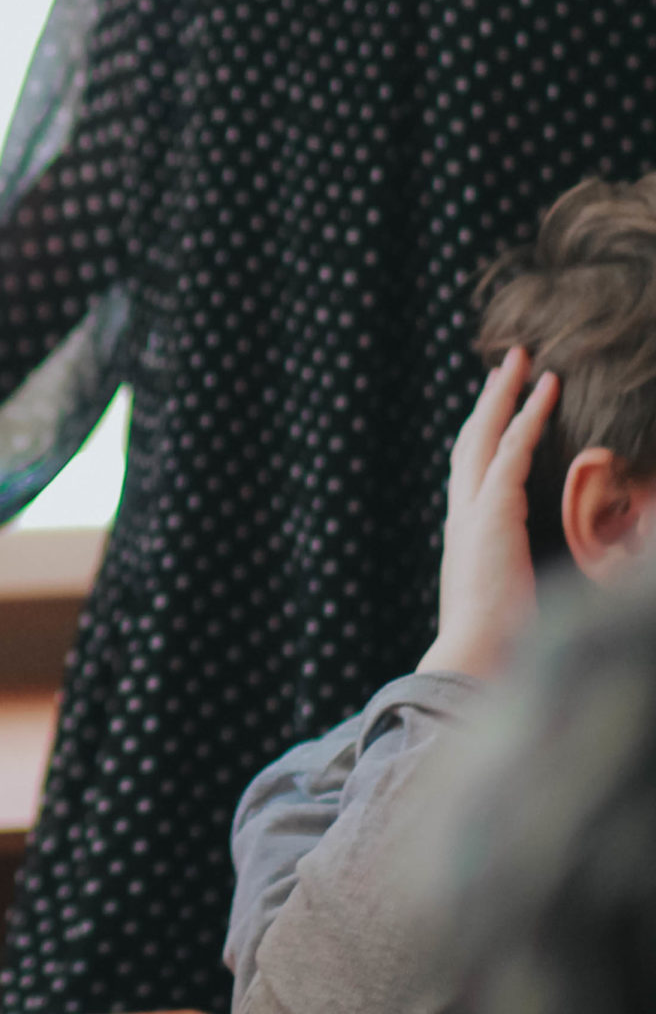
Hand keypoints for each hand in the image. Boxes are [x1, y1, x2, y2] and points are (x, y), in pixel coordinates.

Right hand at [421, 348, 559, 678]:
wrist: (477, 654)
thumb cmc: (499, 639)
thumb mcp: (511, 596)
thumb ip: (519, 573)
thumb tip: (550, 574)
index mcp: (466, 533)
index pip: (472, 470)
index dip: (484, 433)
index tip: (497, 404)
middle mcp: (463, 514)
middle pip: (471, 441)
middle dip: (489, 400)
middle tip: (506, 362)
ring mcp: (474, 511)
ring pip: (487, 436)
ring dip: (505, 394)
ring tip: (523, 359)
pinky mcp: (493, 511)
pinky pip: (512, 451)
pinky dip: (529, 416)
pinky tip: (546, 389)